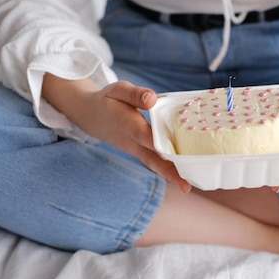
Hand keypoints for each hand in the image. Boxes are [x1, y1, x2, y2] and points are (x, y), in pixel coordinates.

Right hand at [42, 75, 191, 192]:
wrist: (91, 117)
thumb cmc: (109, 101)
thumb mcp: (118, 90)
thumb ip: (135, 94)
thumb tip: (152, 99)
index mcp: (127, 123)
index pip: (143, 134)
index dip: (157, 142)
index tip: (172, 151)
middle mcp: (131, 141)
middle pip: (151, 158)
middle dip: (168, 171)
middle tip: (185, 187)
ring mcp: (134, 149)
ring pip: (153, 164)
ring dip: (170, 175)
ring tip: (187, 187)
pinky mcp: (139, 152)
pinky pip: (154, 162)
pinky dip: (168, 169)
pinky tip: (184, 175)